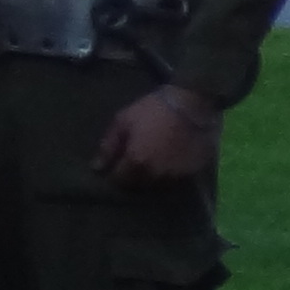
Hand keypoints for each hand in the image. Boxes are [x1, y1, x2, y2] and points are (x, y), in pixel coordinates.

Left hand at [92, 83, 220, 187]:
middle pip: (138, 186)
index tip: (114, 166)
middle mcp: (156, 174)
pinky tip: (166, 162)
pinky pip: (175, 181)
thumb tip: (97, 168)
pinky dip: (168, 175)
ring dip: (150, 178)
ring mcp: (176, 175)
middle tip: (130, 164)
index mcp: (136, 162)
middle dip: (131, 177)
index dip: (114, 174)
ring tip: (149, 163)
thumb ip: (108, 146)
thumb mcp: (123, 121)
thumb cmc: (152, 110)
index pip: (119, 181)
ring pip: (157, 186)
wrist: (191, 104)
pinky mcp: (192, 172)